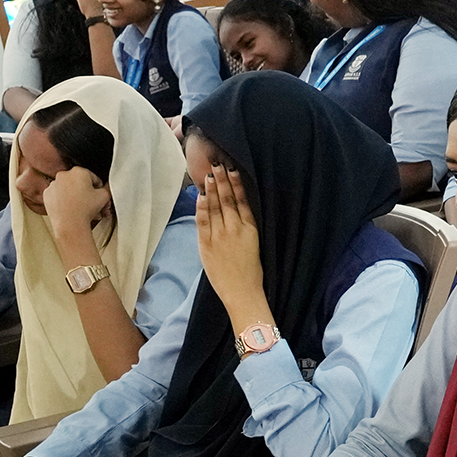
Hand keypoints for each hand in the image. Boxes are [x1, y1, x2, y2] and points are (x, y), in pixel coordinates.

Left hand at [41, 165, 111, 243]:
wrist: (70, 224)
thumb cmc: (85, 210)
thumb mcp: (105, 196)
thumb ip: (107, 188)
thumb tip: (106, 188)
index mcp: (79, 171)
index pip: (93, 177)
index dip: (99, 188)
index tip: (99, 195)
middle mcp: (64, 175)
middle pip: (79, 183)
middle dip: (87, 193)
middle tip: (92, 203)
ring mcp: (54, 184)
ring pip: (68, 189)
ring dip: (76, 196)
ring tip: (83, 208)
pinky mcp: (47, 194)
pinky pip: (58, 196)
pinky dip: (64, 200)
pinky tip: (71, 209)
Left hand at [194, 164, 265, 315]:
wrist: (242, 292)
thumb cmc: (252, 272)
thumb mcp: (255, 245)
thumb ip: (245, 227)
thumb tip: (236, 210)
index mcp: (250, 229)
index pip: (242, 200)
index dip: (237, 184)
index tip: (233, 170)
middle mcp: (235, 229)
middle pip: (227, 199)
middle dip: (222, 180)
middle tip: (218, 163)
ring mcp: (219, 236)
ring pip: (215, 207)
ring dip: (212, 189)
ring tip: (210, 173)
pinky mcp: (206, 244)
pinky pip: (202, 221)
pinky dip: (202, 207)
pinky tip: (201, 195)